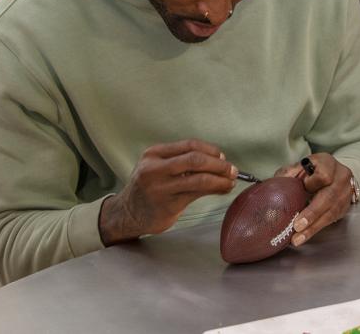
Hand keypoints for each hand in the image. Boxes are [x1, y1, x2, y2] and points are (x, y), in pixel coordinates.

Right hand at [99, 139, 237, 244]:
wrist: (127, 213)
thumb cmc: (148, 188)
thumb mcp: (157, 167)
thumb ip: (180, 160)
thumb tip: (218, 160)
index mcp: (153, 154)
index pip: (189, 145)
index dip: (210, 150)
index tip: (222, 157)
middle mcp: (155, 168)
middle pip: (195, 159)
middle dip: (219, 164)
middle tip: (232, 170)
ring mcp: (160, 187)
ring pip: (199, 179)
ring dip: (220, 179)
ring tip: (230, 181)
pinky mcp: (168, 205)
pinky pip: (197, 194)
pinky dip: (214, 190)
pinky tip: (222, 190)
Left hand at [276, 153, 352, 246]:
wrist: (333, 175)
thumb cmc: (312, 170)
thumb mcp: (299, 167)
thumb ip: (289, 174)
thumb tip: (275, 185)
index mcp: (328, 163)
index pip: (324, 175)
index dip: (312, 183)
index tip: (304, 188)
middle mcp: (341, 177)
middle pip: (329, 196)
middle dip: (312, 213)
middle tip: (298, 225)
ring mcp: (346, 193)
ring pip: (331, 212)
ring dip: (313, 226)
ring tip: (298, 237)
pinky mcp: (345, 207)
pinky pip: (331, 220)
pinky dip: (316, 228)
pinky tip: (305, 235)